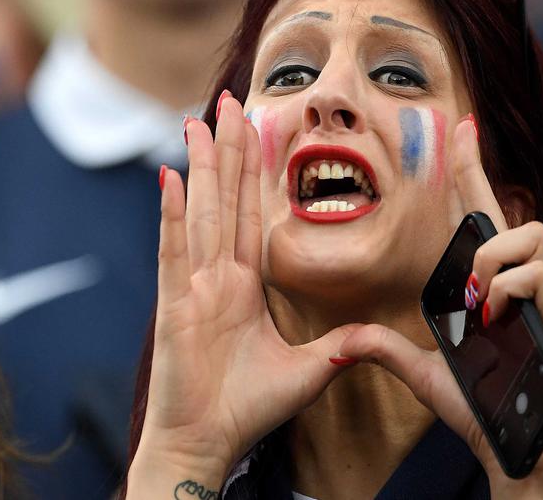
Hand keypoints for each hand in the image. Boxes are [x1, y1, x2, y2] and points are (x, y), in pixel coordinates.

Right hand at [128, 95, 359, 494]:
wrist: (207, 441)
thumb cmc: (245, 408)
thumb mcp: (308, 371)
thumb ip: (337, 346)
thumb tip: (371, 334)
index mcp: (242, 286)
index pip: (251, 215)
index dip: (254, 172)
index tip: (256, 128)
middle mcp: (216, 277)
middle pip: (225, 201)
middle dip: (228, 150)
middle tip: (227, 101)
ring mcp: (192, 287)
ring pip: (201, 214)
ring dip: (201, 167)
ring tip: (197, 122)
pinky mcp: (174, 305)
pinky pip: (174, 252)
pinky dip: (172, 215)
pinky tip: (171, 179)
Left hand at [337, 117, 542, 497]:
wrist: (512, 446)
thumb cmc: (476, 404)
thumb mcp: (419, 370)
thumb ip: (383, 347)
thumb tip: (346, 338)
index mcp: (483, 286)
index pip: (476, 214)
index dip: (469, 168)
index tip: (461, 127)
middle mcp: (513, 283)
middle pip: (511, 211)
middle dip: (482, 198)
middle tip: (465, 254)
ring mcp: (538, 299)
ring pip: (528, 233)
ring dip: (493, 259)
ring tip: (477, 298)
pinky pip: (537, 275)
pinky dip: (510, 290)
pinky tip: (494, 317)